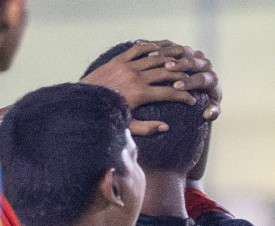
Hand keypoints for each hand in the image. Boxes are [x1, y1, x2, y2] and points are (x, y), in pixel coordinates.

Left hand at [80, 41, 220, 135]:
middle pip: (166, 72)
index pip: (169, 93)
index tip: (192, 100)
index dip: (183, 96)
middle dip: (181, 76)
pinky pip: (137, 50)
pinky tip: (159, 49)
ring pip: (154, 58)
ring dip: (169, 59)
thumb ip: (147, 128)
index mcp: (141, 94)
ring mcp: (127, 66)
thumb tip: (166, 127)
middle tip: (190, 78)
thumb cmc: (105, 116)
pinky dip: (149, 48)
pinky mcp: (118, 60)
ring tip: (180, 62)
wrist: (83, 102)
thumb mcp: (127, 126)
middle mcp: (136, 77)